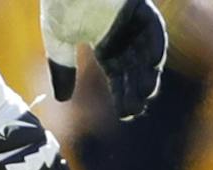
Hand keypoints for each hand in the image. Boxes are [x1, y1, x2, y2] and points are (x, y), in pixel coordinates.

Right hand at [41, 0, 166, 119]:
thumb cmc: (60, 2)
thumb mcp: (58, 39)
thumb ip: (61, 67)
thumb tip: (61, 99)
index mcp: (107, 47)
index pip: (119, 78)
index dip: (123, 95)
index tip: (126, 114)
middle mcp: (124, 38)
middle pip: (136, 70)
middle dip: (137, 90)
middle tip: (136, 109)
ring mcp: (134, 24)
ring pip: (147, 54)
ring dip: (148, 73)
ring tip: (145, 93)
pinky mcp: (141, 9)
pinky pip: (153, 30)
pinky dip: (154, 45)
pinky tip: (153, 63)